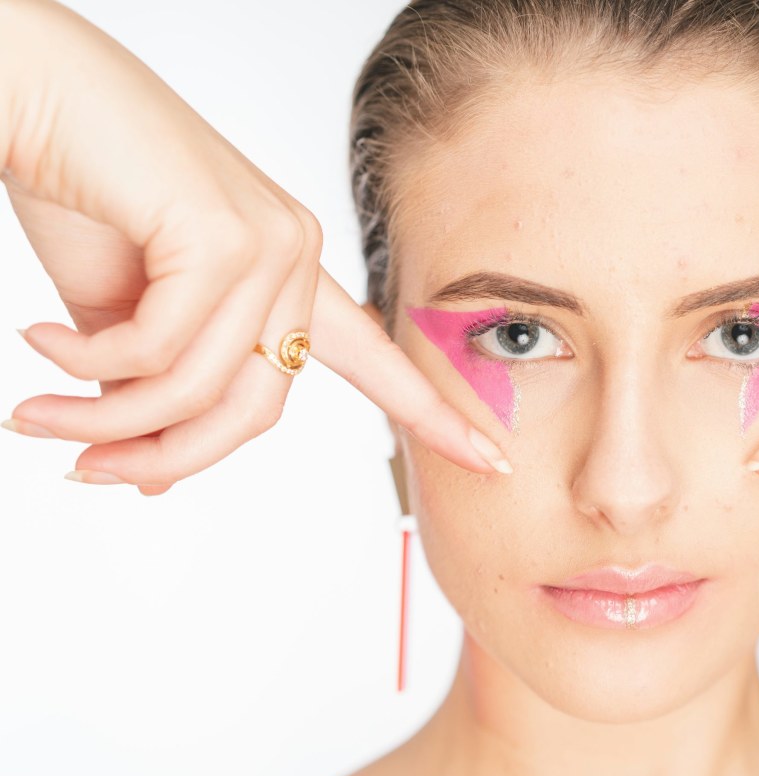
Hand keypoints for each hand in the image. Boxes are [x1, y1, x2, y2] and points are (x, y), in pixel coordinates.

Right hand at [1, 0, 509, 491]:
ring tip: (37, 415)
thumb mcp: (124, 316)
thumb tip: (148, 478)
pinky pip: (163, 350)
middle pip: (258, 413)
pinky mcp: (228, 232)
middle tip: (87, 468)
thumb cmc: (79, 190)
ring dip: (107, 422)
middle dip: (166, 457)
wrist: (30, 93)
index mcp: (289, 276)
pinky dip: (92, 365)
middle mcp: (296, 257)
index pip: (377, 359)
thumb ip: (153, 387)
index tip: (490, 460)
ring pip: (204, 390)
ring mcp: (273, 241)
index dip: (434, 415)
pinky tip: (43, 341)